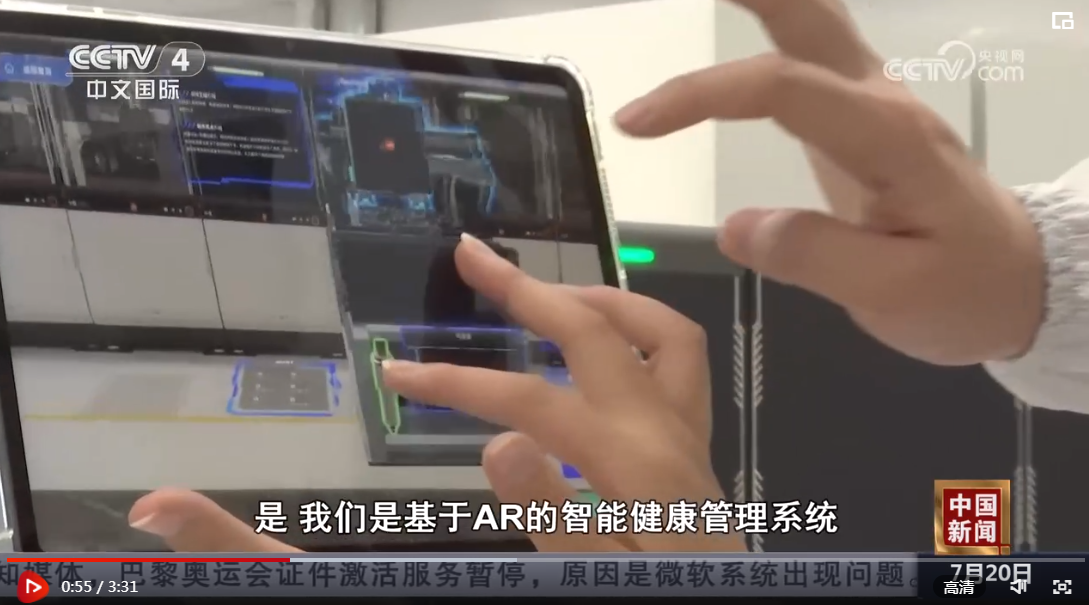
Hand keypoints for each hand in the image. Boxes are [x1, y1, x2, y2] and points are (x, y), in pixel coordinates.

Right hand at [129, 234, 741, 552]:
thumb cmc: (663, 597)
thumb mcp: (601, 579)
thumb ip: (552, 513)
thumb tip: (499, 442)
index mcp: (633, 461)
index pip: (531, 401)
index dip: (460, 383)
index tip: (399, 375)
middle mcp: (665, 430)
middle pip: (593, 334)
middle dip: (526, 290)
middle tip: (473, 258)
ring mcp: (688, 433)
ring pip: (660, 331)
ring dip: (600, 299)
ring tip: (547, 291)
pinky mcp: (695, 448)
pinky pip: (679, 360)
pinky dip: (638, 332)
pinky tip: (606, 348)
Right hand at [614, 0, 1044, 365]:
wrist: (1016, 283)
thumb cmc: (963, 290)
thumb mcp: (894, 294)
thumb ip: (816, 257)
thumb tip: (739, 229)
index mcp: (885, 137)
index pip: (781, 88)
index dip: (702, 95)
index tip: (636, 125)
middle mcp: (879, 100)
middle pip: (806, 14)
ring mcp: (873, 99)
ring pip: (811, 17)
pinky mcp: (861, 113)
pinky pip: (808, 47)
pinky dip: (765, 20)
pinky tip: (736, 18)